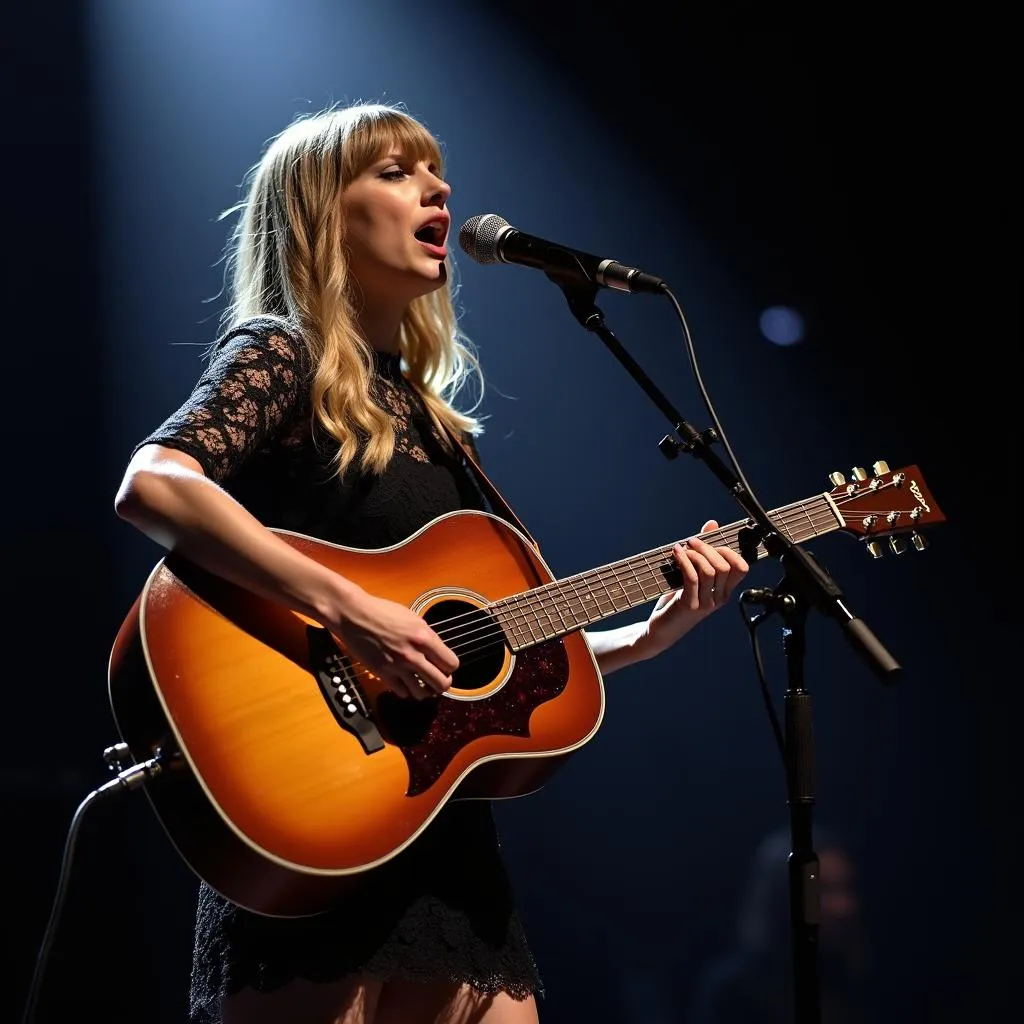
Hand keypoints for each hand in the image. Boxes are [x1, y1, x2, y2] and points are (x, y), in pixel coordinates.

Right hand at [328, 589, 458, 700]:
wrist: (353, 615)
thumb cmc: (381, 611)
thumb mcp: (412, 618)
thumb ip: (426, 636)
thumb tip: (437, 651)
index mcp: (424, 637)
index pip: (451, 663)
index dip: (450, 666)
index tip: (445, 666)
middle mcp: (413, 654)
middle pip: (441, 683)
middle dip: (443, 683)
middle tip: (438, 679)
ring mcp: (397, 666)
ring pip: (422, 693)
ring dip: (425, 690)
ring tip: (423, 683)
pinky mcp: (382, 674)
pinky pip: (402, 693)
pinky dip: (407, 690)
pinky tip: (405, 682)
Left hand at [639, 520, 748, 658]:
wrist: (661, 630)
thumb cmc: (676, 601)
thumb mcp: (692, 575)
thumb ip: (704, 551)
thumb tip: (712, 524)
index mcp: (724, 591)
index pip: (741, 568)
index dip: (729, 551)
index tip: (711, 544)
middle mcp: (719, 598)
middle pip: (724, 565)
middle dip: (707, 548)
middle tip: (691, 542)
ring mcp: (706, 603)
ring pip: (710, 570)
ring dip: (695, 554)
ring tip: (682, 549)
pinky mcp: (690, 605)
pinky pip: (692, 577)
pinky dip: (684, 561)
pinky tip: (676, 553)